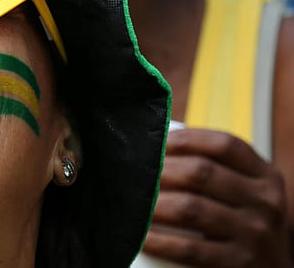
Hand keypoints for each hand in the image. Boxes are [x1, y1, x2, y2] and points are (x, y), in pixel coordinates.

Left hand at [141, 127, 290, 266]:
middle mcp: (264, 201)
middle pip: (200, 173)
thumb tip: (159, 145)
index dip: (184, 140)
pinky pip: (189, 248)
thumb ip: (217, 170)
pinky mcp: (238, 263)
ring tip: (131, 202)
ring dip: (152, 205)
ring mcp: (254, 234)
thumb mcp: (246, 192)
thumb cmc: (244, 222)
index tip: (156, 144)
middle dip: (159, 171)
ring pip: (189, 208)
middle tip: (132, 174)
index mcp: (265, 175)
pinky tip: (141, 237)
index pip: (223, 145)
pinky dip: (159, 241)